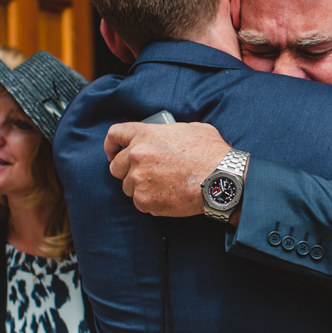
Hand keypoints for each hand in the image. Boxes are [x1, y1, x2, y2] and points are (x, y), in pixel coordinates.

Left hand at [105, 122, 230, 216]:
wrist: (220, 180)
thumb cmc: (211, 154)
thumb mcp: (191, 129)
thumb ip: (170, 132)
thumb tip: (169, 136)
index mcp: (146, 134)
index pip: (115, 135)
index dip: (111, 145)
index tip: (113, 153)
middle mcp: (137, 156)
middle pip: (116, 166)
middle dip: (127, 171)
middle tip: (144, 175)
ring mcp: (139, 179)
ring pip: (128, 187)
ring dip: (141, 188)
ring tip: (164, 187)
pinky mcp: (145, 200)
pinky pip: (139, 203)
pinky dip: (151, 202)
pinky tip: (168, 197)